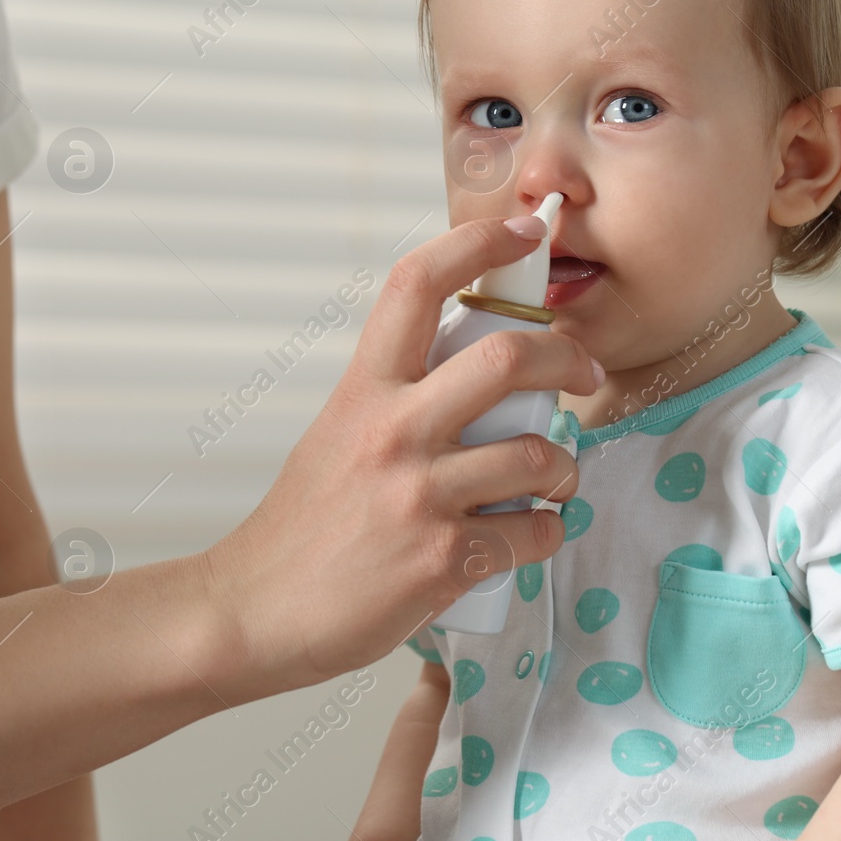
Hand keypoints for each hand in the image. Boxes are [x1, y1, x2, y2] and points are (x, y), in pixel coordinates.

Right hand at [208, 216, 601, 696]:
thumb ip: (392, 402)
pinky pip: (531, 533)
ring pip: (538, 456)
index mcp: (363, 390)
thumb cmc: (299, 528)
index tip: (519, 230)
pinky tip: (529, 534)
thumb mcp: (335, 436)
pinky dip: (545, 532)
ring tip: (555, 479)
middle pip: (509, 359)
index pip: (415, 284)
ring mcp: (418, 496)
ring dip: (564, 468)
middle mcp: (392, 432)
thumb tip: (462, 380)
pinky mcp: (441, 560)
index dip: (477, 244)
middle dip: (570, 359)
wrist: (255, 610)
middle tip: (585, 374)